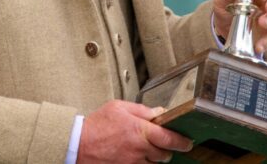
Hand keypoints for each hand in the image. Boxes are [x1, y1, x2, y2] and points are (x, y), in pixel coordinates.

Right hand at [77, 100, 192, 162]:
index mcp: (140, 130)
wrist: (78, 144)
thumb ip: (142, 110)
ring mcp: (133, 162)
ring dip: (154, 158)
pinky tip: (136, 157)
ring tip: (146, 149)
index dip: (182, 142)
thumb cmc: (97, 125)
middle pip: (164, 155)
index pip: (169, 138)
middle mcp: (139, 149)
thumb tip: (158, 112)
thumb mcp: (119, 107)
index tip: (187, 142)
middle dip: (167, 150)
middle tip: (164, 144)